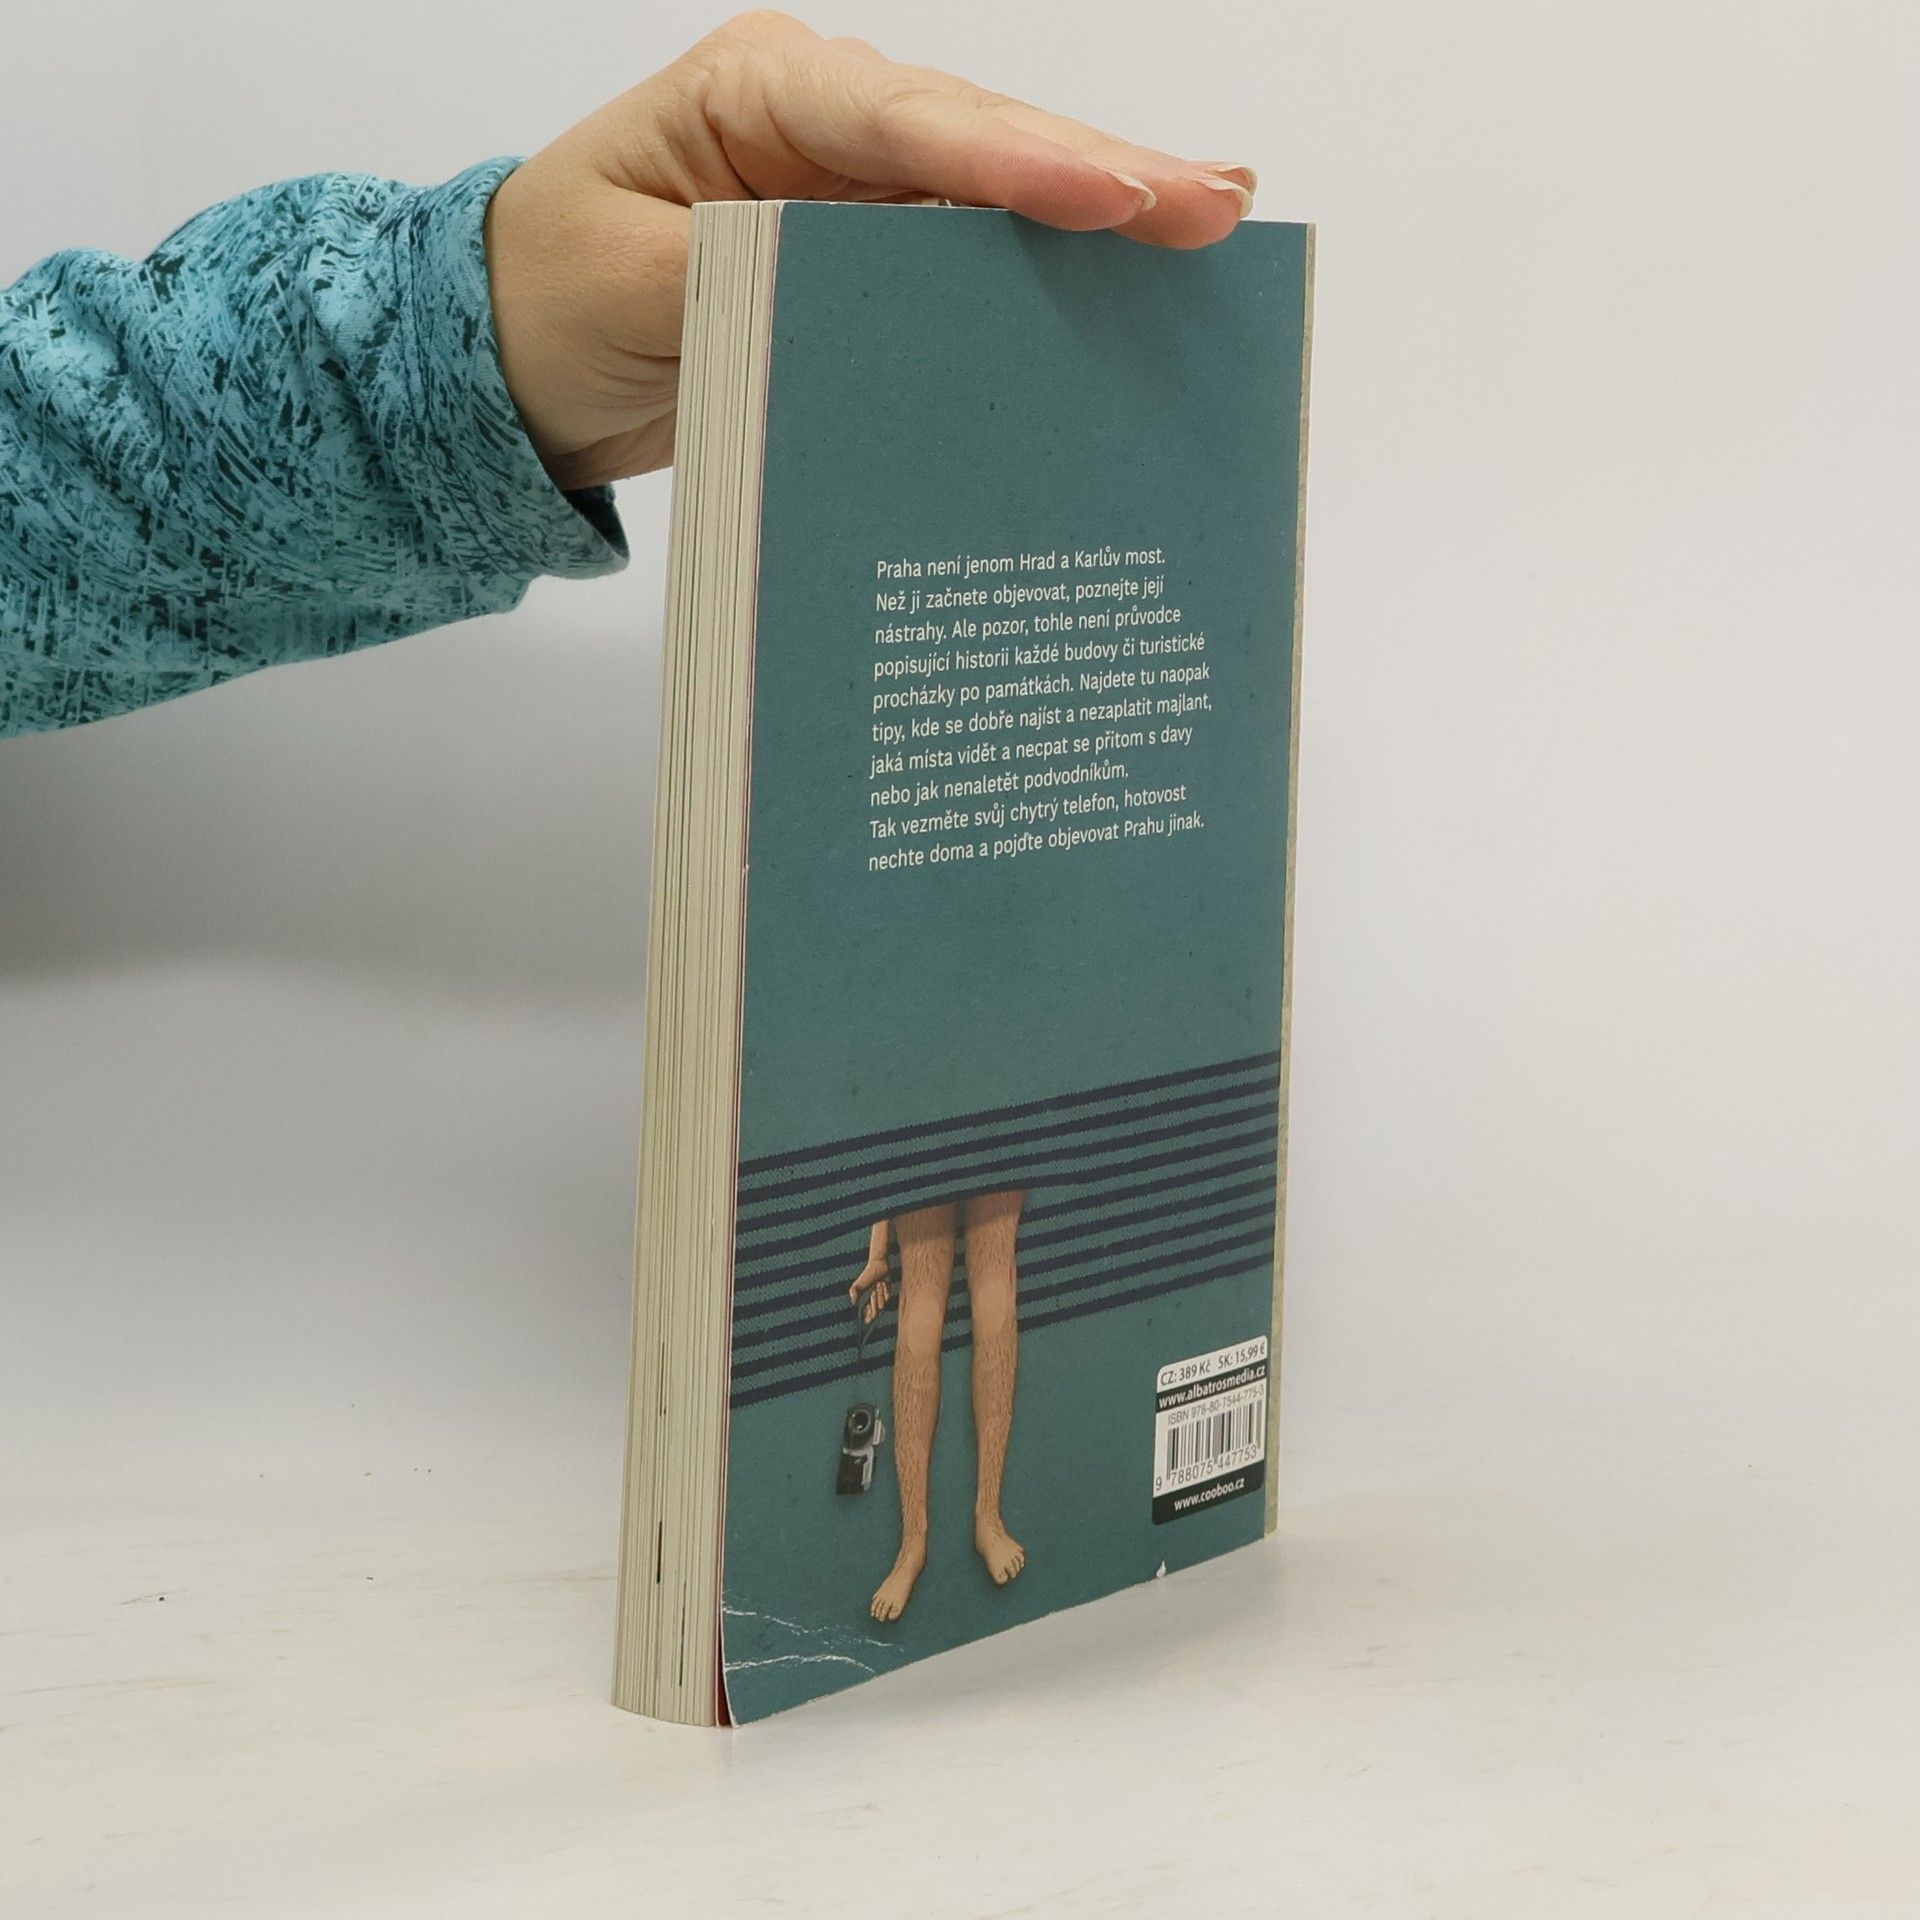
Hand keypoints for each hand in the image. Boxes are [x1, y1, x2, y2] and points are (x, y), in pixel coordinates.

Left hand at [485, 11, 1256, 489]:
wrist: (518, 364)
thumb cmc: (551, 301)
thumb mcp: (635, 286)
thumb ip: (752, 273)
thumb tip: (875, 287)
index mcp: (760, 95)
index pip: (904, 122)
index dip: (1013, 162)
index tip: (1108, 197)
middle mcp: (822, 126)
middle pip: (980, 142)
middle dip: (1098, 172)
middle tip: (1212, 204)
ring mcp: (854, 191)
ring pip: (995, 194)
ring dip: (1100, 211)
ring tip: (1210, 221)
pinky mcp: (869, 261)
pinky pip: (970, 261)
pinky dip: (1048, 274)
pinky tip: (1130, 275)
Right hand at [848, 1256, 892, 1324]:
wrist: (878, 1265)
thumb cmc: (867, 1274)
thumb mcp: (858, 1282)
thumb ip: (853, 1291)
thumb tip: (853, 1302)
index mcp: (865, 1298)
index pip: (868, 1312)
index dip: (868, 1317)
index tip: (867, 1320)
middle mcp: (873, 1298)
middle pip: (876, 1310)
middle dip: (875, 1302)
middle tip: (874, 1291)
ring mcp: (881, 1295)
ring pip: (883, 1303)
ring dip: (880, 1294)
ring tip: (878, 1284)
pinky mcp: (887, 1290)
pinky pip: (888, 1296)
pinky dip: (886, 1290)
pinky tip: (883, 1283)